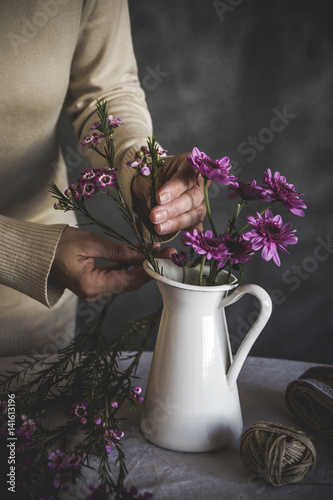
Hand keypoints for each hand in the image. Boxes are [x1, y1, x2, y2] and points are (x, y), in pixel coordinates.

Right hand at [49, 227, 173, 300]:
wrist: (35, 254)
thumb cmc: (56, 246)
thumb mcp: (89, 243)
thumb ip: (117, 251)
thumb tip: (141, 255)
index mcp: (92, 285)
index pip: (129, 279)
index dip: (149, 269)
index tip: (165, 257)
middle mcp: (94, 293)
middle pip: (130, 283)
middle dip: (150, 269)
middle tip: (168, 255)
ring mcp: (93, 291)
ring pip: (125, 281)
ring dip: (141, 268)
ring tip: (158, 253)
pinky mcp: (93, 285)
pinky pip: (116, 277)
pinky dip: (128, 267)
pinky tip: (140, 256)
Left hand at [132, 153, 205, 235]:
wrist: (153, 182)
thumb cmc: (152, 174)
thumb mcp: (146, 175)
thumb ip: (149, 187)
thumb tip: (152, 205)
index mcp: (189, 164)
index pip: (185, 177)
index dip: (173, 189)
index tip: (158, 198)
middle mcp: (200, 183)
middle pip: (192, 198)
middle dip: (172, 209)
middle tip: (154, 216)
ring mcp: (201, 201)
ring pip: (195, 213)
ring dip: (177, 223)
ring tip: (158, 228)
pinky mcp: (196, 215)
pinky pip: (197, 226)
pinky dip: (191, 234)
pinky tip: (182, 240)